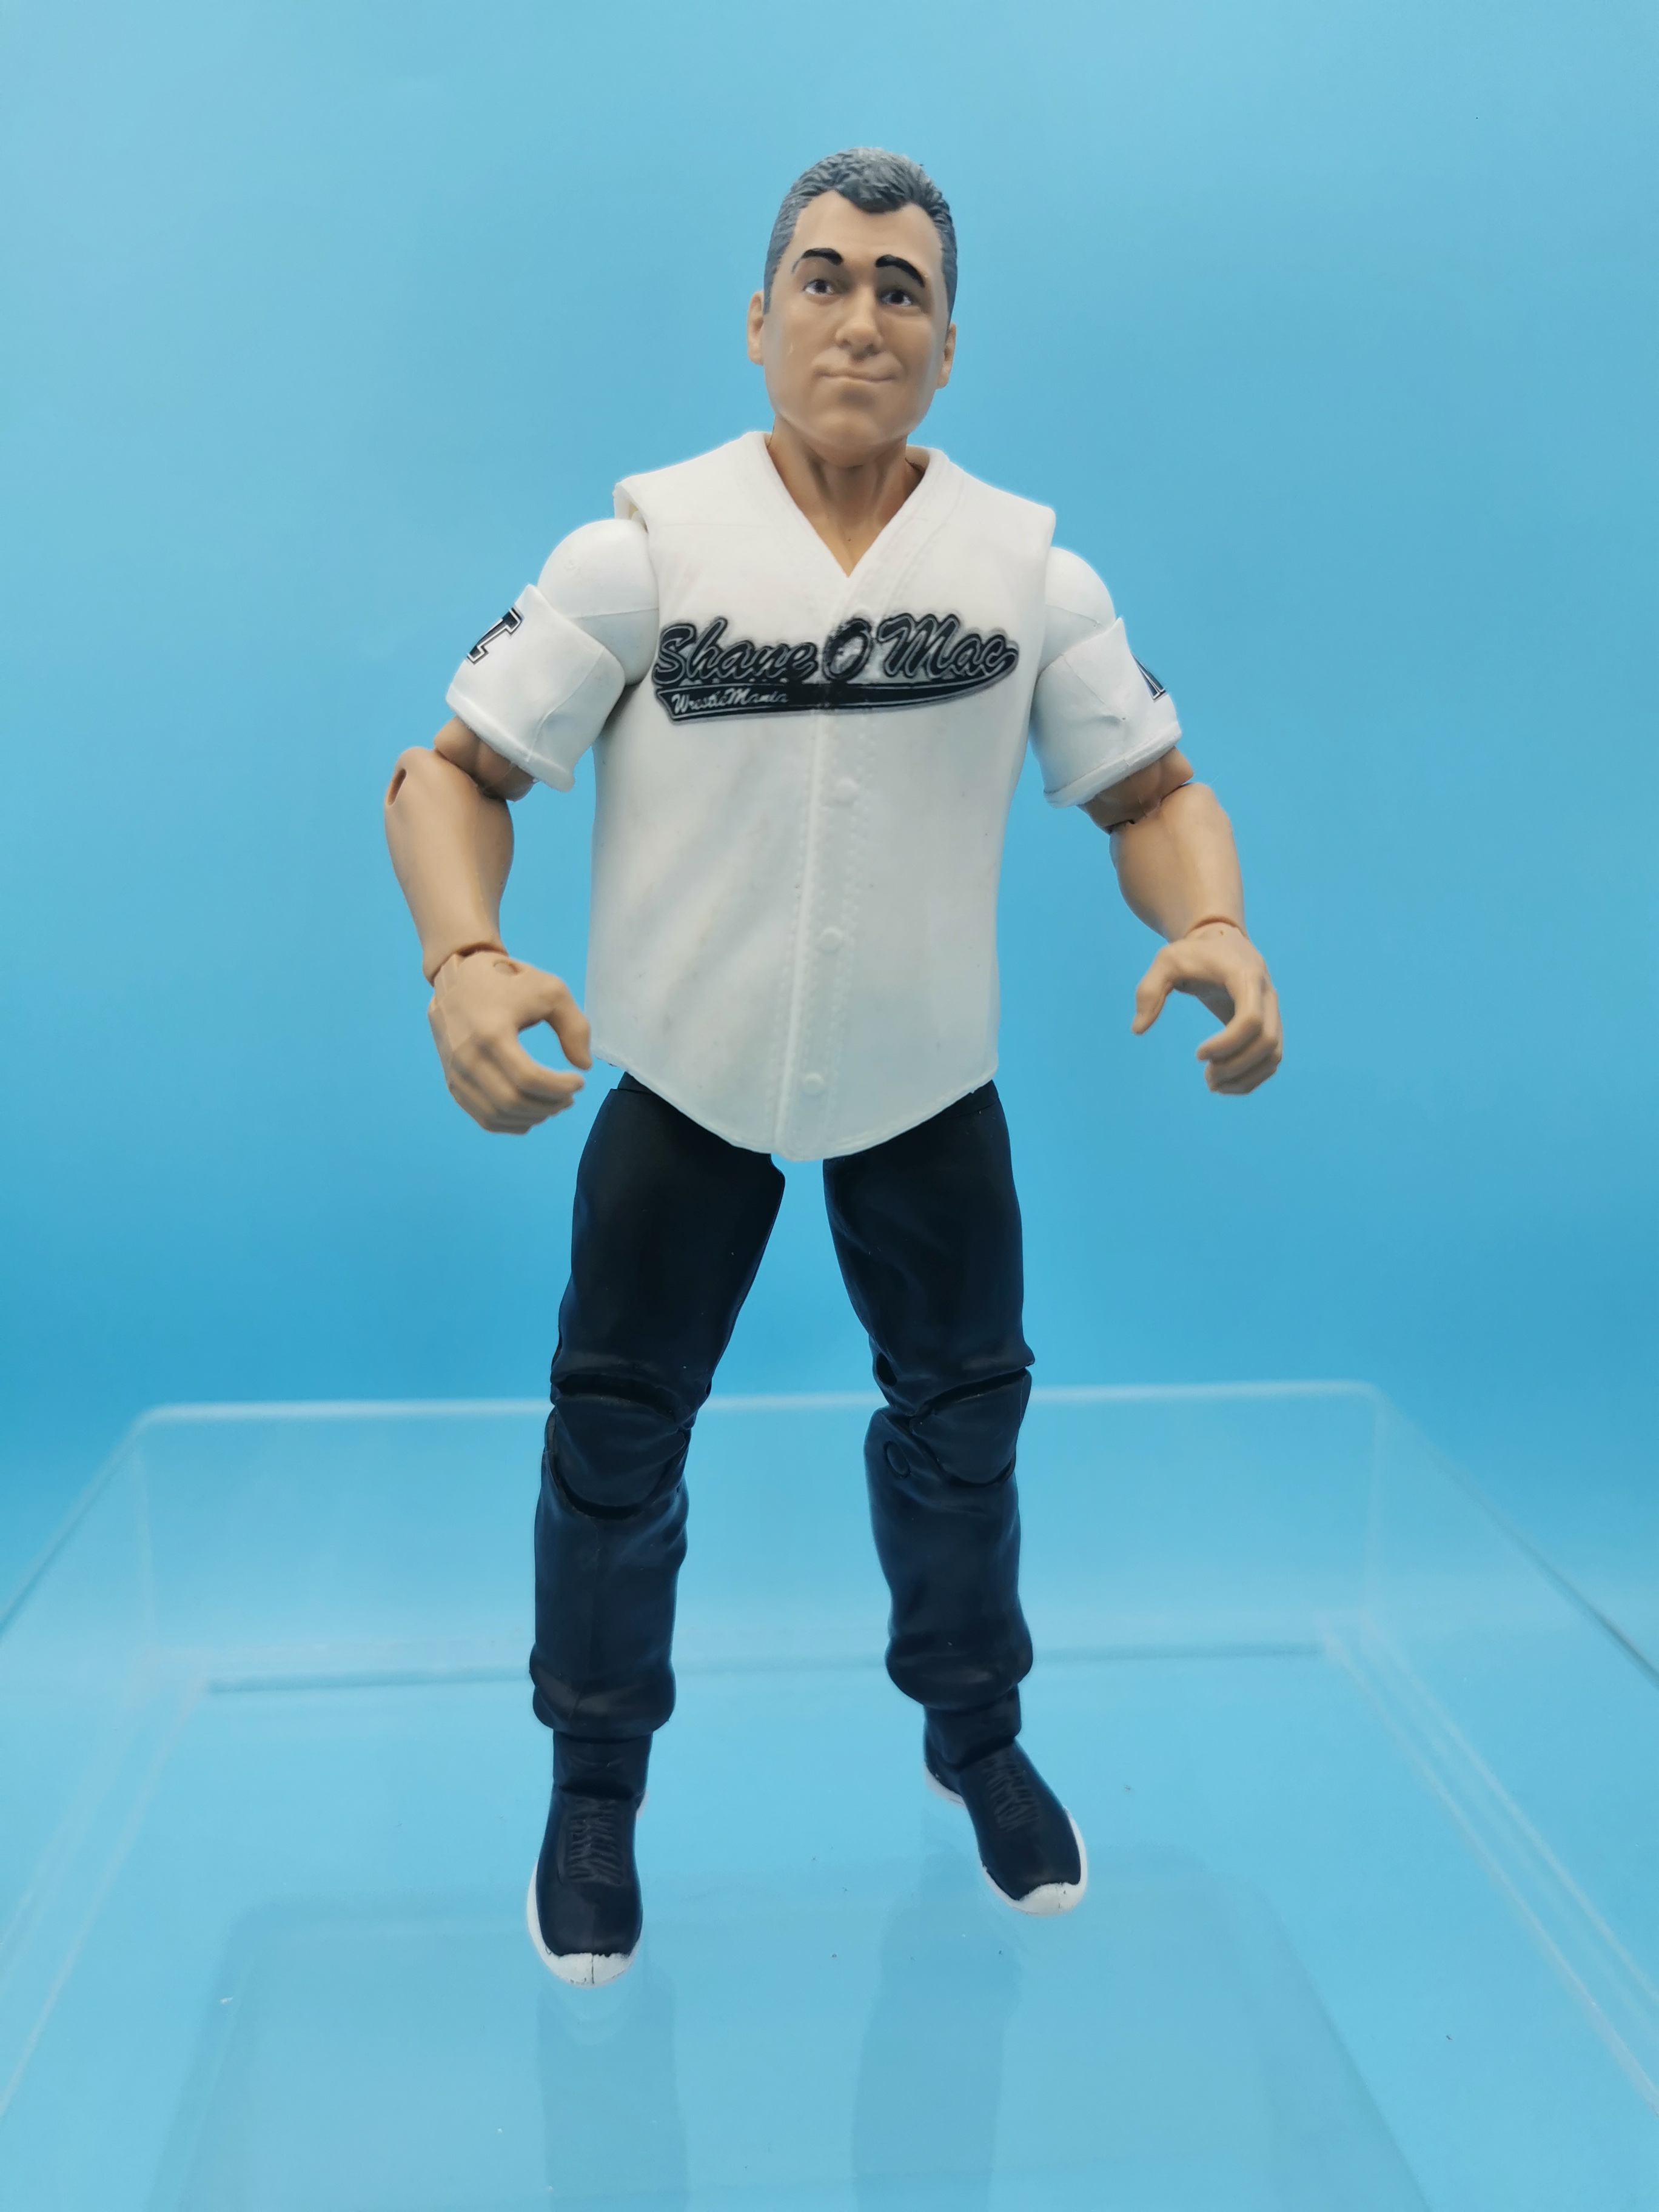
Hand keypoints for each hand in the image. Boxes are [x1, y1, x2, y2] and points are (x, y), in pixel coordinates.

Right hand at [427, 950, 592, 1132]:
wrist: (457, 977)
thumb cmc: (508, 982)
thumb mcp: (550, 990)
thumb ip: (574, 1026)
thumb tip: (583, 1066)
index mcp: (491, 1033)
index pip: (528, 1078)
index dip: (560, 1087)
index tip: (579, 1081)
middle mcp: (467, 1058)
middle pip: (512, 1101)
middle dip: (549, 1105)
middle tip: (569, 1097)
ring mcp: (455, 1073)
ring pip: (497, 1115)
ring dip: (533, 1117)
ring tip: (554, 1104)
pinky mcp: (452, 1083)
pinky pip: (482, 1118)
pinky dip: (511, 1123)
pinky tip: (532, 1114)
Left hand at [1132, 922, 1282, 1094]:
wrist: (1221, 942)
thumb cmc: (1193, 953)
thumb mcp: (1165, 961)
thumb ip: (1149, 991)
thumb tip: (1138, 1029)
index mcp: (1245, 976)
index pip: (1250, 1019)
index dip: (1226, 1044)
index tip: (1197, 1054)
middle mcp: (1267, 994)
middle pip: (1266, 1042)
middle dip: (1236, 1067)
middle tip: (1206, 1077)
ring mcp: (1272, 1011)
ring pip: (1273, 1054)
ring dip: (1246, 1077)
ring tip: (1213, 1085)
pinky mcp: (1270, 1024)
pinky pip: (1271, 1057)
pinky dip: (1253, 1077)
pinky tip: (1225, 1084)